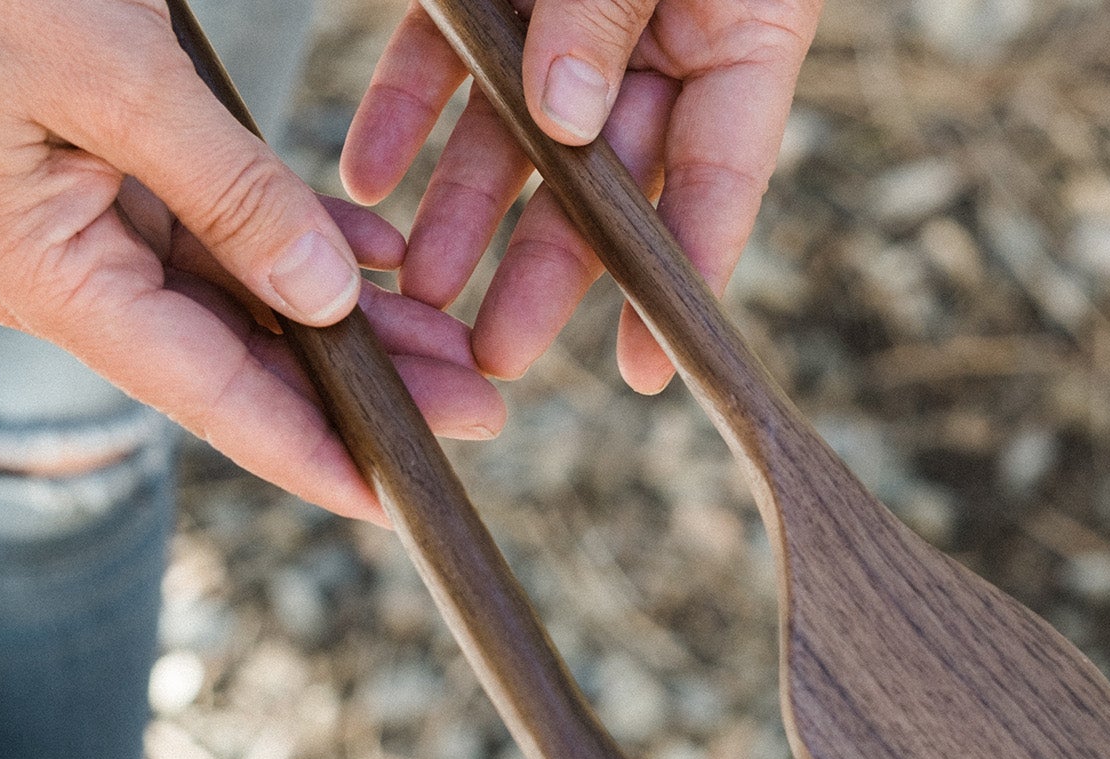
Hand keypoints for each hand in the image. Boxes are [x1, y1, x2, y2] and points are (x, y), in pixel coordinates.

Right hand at [0, 0, 506, 523]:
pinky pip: (230, 228)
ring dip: (357, 323)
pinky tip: (387, 260)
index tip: (400, 499)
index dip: (314, 456)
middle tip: (478, 410)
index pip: (213, 398)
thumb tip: (327, 300)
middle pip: (248, 363)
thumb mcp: (110, 74)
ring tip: (457, 348)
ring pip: (253, 301)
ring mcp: (92, 221)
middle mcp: (74, 269)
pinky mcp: (115, 169)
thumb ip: (227, 193)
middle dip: (367, 392)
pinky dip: (310, 241)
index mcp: (52, 274)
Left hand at [341, 0, 821, 393]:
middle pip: (606, 178)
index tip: (646, 371)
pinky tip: (370, 176)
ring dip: (463, 209)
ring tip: (414, 285)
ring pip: (520, 134)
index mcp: (740, 29)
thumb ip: (609, 3)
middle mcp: (662, 34)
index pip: (717, 180)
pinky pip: (451, 56)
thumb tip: (566, 123)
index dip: (681, 282)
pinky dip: (410, 110)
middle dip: (543, 268)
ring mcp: (575, 9)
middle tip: (491, 351)